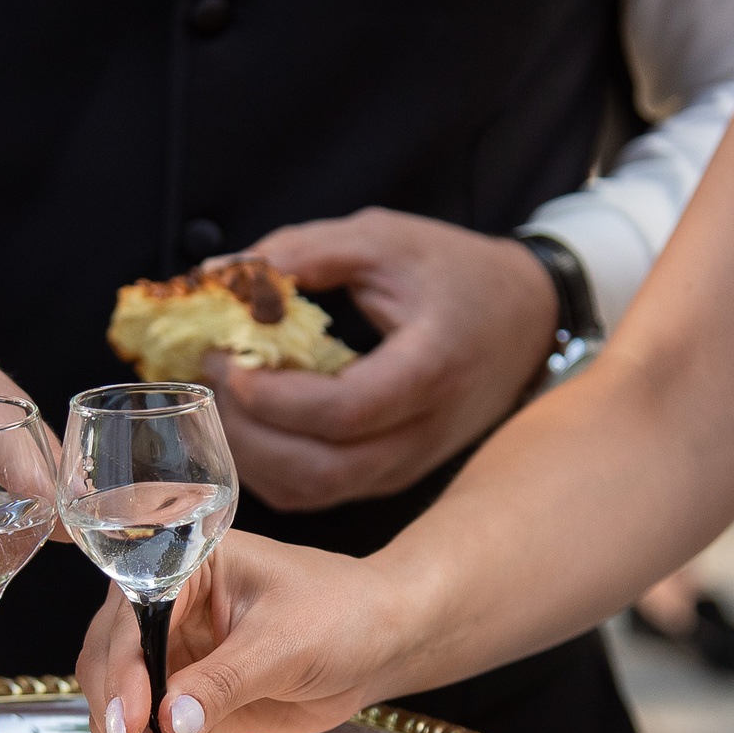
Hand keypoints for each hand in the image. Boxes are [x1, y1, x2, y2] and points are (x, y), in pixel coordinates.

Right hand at [76, 530, 407, 732]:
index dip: (127, 676)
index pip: (134, 622)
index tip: (134, 726)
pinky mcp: (184, 702)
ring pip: (124, 713)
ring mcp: (170, 657)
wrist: (377, 642)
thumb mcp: (285, 643)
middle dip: (122, 730)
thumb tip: (168, 723)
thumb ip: (225, 681)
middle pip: (114, 671)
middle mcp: (162, 610)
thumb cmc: (340, 614)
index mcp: (182, 569)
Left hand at [204, 208, 557, 511]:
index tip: (226, 357)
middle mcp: (424, 433)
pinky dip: (269, 468)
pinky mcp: (390, 475)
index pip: (346, 411)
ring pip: (313, 491)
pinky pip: (318, 492)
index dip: (275, 395)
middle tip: (207, 376)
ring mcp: (407, 465)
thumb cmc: (454, 273)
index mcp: (432, 369)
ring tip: (219, 398)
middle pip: (321, 468)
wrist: (525, 319)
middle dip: (247, 430)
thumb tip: (217, 273)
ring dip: (250, 454)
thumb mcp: (384, 240)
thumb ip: (302, 252)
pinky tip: (247, 422)